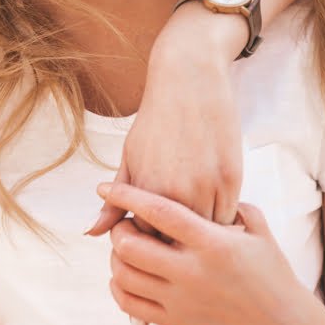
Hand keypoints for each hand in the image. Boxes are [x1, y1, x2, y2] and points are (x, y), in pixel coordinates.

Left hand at [87, 7, 243, 236]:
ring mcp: (209, 187)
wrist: (188, 81)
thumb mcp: (130, 159)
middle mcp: (179, 193)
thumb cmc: (155, 122)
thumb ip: (115, 202)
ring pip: (207, 233)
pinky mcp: (233, 178)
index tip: (152, 235)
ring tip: (194, 224)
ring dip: (201, 234)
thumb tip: (91, 233)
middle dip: (176, 243)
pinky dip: (219, 218)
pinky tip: (211, 210)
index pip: (148, 241)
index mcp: (148, 191)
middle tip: (174, 231)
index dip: (149, 242)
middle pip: (179, 242)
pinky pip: (228, 215)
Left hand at [98, 181, 309, 324]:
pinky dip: (118, 286)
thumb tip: (198, 187)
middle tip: (125, 223)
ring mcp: (183, 301)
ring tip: (127, 247)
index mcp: (212, 243)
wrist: (283, 324)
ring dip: (116, 257)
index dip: (126, 196)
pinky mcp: (178, 322)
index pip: (158, 212)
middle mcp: (193, 273)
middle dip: (119, 229)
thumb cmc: (270, 270)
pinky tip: (125, 273)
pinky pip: (129, 304)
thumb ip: (229, 203)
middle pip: (131, 246)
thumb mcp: (257, 228)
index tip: (104, 186)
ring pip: (124, 275)